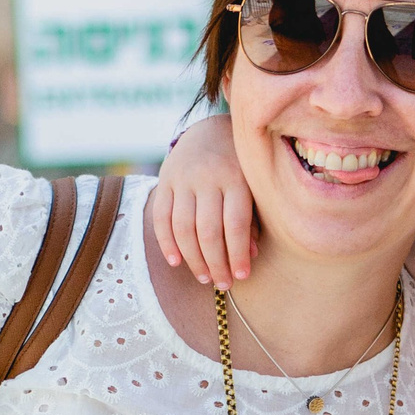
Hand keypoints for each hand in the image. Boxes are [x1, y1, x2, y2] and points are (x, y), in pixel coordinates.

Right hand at [146, 117, 257, 285]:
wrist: (210, 130)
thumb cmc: (240, 167)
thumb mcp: (253, 186)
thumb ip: (252, 218)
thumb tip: (250, 255)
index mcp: (236, 177)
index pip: (236, 223)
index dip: (238, 254)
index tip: (242, 276)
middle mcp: (208, 176)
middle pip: (208, 230)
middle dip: (216, 263)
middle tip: (223, 284)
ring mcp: (183, 178)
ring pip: (183, 227)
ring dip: (193, 258)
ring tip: (204, 277)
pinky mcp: (164, 179)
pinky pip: (161, 216)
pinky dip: (166, 242)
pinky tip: (175, 262)